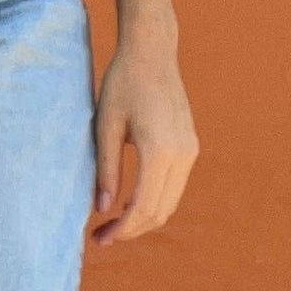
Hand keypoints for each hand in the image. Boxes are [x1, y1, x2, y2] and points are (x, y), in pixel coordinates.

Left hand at [91, 26, 198, 245]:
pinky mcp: (190, 146)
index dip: (122, 229)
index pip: (143, 206)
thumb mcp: (105, 126)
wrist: (152, 52)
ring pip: (170, 202)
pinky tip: (129, 203)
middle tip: (101, 238)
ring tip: (112, 225)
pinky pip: (174, 186)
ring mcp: (191, 150)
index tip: (99, 238)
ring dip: (143, 219)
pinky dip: (153, 202)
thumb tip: (102, 210)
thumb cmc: (122, 83)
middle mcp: (182, 153)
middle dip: (131, 230)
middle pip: (160, 211)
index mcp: (160, 149)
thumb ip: (106, 170)